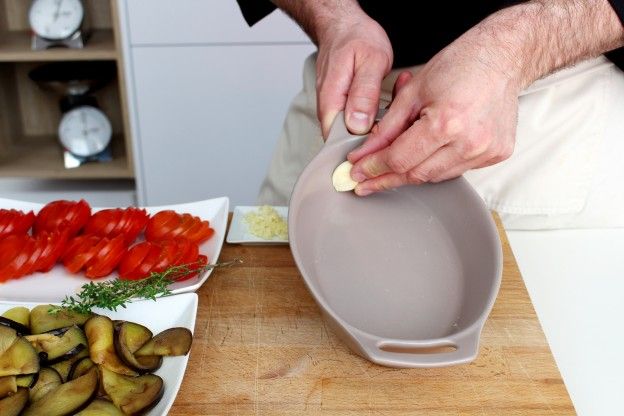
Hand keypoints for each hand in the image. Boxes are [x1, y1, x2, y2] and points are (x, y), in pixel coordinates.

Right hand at [315, 10, 391, 137]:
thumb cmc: (356, 38)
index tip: (385, 141)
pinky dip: (376, 118)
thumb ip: (364, 94)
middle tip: (395, 124)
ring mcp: (334, 109)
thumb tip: (357, 125)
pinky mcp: (342, 107)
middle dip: (374, 138)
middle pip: (348, 141)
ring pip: (355, 133)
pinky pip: (358, 122)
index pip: (339, 141)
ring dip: (378, 127)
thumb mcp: (371, 61)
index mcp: (331, 100)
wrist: (344, 26)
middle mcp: (328, 109)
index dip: (362, 147)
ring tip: (393, 111)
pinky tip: (388, 107)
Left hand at [347, 35, 519, 195]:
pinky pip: (456, 170)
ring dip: (411, 172)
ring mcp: (486, 151)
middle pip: (416, 174)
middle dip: (386, 177)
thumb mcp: (412, 92)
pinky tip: (426, 154)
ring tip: (392, 166)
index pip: (399, 159)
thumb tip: (365, 154)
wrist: (502, 56)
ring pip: (435, 176)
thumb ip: (387, 127)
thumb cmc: (460, 65)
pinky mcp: (496, 155)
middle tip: (366, 180)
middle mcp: (470, 142)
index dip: (373, 168)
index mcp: (446, 122)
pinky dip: (436, 165)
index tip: (357, 172)